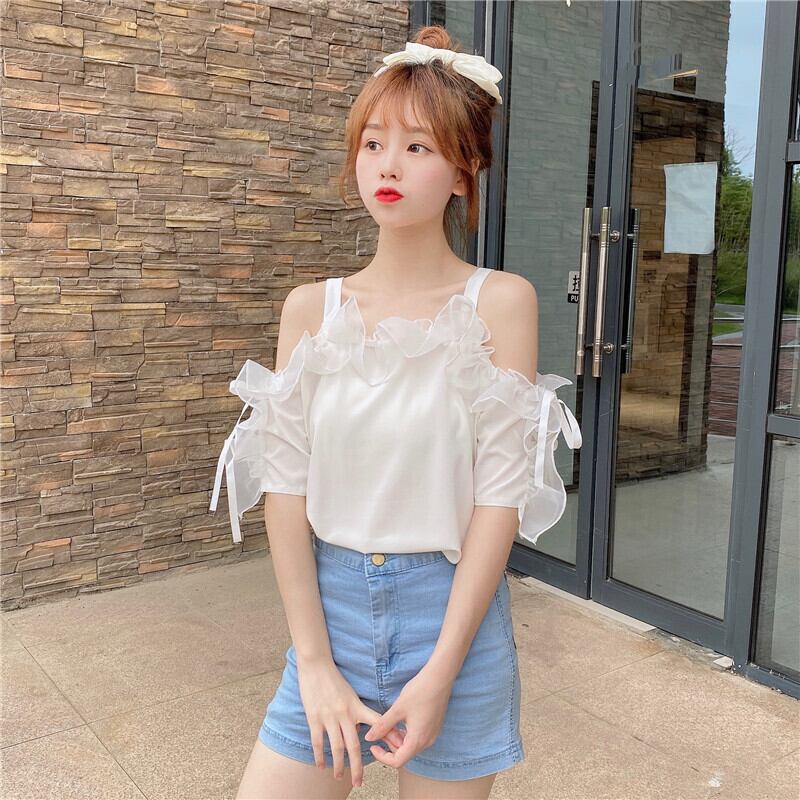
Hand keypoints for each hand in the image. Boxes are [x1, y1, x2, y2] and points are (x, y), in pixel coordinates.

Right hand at [296, 657, 404, 787]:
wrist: (316, 665)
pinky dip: (320, 756)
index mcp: (357, 707)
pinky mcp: (314, 718)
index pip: (376, 723)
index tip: (396, 751)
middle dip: (358, 767)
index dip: (387, 737)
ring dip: (339, 765)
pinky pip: (318, 741)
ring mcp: (329, 717)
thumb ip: (357, 712)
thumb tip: (361, 731)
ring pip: (336, 747)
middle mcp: (345, 714)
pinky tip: (321, 766)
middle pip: (354, 746)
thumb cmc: (335, 679)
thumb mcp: (351, 694)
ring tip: (340, 777)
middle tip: (360, 782)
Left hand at [363, 667, 452, 769]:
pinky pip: (418, 737)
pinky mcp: (434, 726)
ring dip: (398, 740)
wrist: (440, 677)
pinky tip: (400, 721)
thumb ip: (383, 725)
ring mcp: (432, 734)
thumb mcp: (397, 709)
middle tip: (379, 731)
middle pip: (404, 754)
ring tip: (388, 724)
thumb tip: (369, 738)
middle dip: (389, 747)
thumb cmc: (420, 691)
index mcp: (418, 740)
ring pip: (411, 746)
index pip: (397, 761)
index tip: (373, 745)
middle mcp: (427, 741)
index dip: (382, 757)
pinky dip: (407, 734)